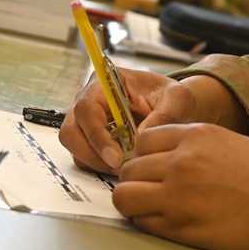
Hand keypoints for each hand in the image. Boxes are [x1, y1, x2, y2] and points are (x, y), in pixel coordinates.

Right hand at [59, 68, 248, 172]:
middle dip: (92, 154)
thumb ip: (162, 116)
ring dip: (97, 162)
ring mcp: (87, 121)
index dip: (96, 135)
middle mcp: (90, 100)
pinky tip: (123, 165)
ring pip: (75, 147)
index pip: (87, 109)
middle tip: (120, 167)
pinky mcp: (92, 139)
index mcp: (106, 82)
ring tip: (126, 166)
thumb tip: (139, 138)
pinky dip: (100, 166)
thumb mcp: (177, 100)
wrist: (177, 108)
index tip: (116, 157)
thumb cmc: (174, 98)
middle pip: (71, 131)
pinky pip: (85, 157)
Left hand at [114, 123, 248, 249]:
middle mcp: (182, 161)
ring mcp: (177, 195)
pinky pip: (142, 223)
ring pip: (125, 196)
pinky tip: (166, 221)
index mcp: (197, 136)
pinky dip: (147, 222)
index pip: (143, 140)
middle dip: (136, 180)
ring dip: (134, 202)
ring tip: (152, 207)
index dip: (144, 155)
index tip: (151, 166)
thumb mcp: (230, 142)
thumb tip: (165, 157)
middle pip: (129, 169)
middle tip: (150, 189)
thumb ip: (194, 145)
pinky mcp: (180, 227)